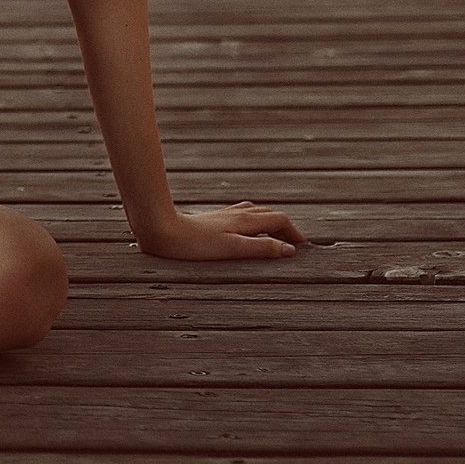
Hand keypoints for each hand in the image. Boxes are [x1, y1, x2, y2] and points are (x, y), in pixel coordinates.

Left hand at [137, 201, 305, 260]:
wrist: (161, 231)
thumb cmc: (196, 244)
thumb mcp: (233, 249)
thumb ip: (262, 249)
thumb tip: (289, 249)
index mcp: (245, 221)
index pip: (279, 220)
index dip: (293, 232)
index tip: (303, 246)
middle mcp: (237, 214)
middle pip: (268, 215)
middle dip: (284, 227)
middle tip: (293, 243)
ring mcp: (223, 215)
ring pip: (254, 213)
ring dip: (268, 222)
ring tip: (274, 234)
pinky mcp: (211, 220)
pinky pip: (240, 215)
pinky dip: (252, 221)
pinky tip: (242, 227)